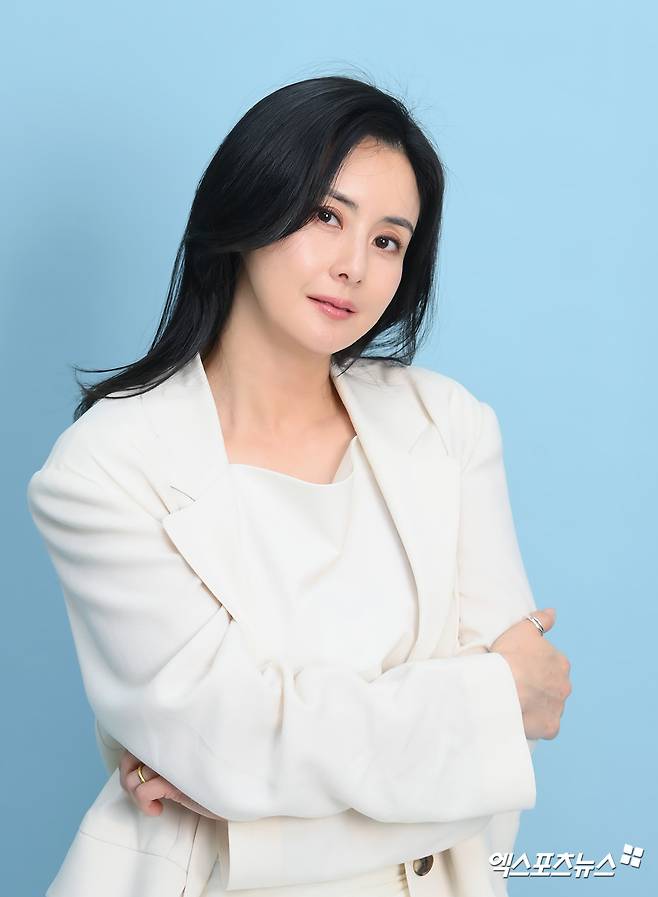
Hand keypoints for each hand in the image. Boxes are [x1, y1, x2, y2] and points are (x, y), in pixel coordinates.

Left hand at [119, 749, 227, 820]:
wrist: (235, 794)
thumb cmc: (208, 781)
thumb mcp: (182, 767)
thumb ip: (165, 758)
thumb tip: (135, 769)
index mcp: (172, 738)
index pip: (135, 742)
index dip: (127, 762)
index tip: (136, 778)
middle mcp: (171, 746)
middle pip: (128, 758)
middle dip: (127, 779)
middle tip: (140, 793)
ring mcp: (173, 763)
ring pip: (133, 778)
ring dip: (137, 797)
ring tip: (154, 803)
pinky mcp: (176, 782)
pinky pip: (143, 792)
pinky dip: (145, 805)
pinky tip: (159, 809)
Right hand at [490, 607, 571, 739]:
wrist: (500, 687)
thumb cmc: (510, 656)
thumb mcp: (523, 629)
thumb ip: (540, 620)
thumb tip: (552, 613)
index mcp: (561, 663)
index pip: (552, 665)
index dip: (535, 665)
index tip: (520, 667)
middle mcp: (565, 686)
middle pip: (553, 686)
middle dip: (540, 686)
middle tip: (518, 684)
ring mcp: (558, 708)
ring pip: (550, 706)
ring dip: (538, 705)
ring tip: (517, 702)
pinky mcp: (550, 728)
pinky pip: (546, 727)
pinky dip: (537, 724)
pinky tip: (522, 718)